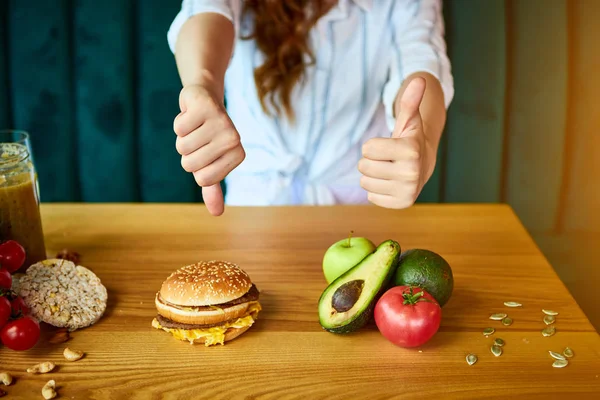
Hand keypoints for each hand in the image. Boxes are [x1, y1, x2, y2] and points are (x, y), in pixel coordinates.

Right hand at [174, 84, 244, 215]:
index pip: (203, 180)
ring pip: (182, 146)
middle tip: (198, 137)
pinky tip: (190, 114)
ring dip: (182, 137)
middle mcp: (234, 138)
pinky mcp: (205, 105)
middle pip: (189, 164)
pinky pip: (179, 127)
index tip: (205, 152)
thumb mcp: (210, 163)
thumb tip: (217, 213)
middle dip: (187, 153)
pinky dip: (179, 121)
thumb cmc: (207, 136)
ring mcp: (221, 121)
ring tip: (195, 126)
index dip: (196, 168)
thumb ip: (213, 188)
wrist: (205, 98)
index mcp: (238, 155)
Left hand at [358, 77, 435, 208]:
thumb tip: (419, 79)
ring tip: (389, 171)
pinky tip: (390, 183)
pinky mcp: (401, 204)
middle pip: (363, 167)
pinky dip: (377, 190)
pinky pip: (371, 197)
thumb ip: (410, 101)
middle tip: (387, 160)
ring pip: (365, 183)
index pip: (367, 149)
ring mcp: (407, 192)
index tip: (388, 147)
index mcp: (411, 151)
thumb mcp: (408, 120)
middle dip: (371, 161)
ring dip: (373, 176)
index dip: (373, 146)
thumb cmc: (410, 140)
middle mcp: (411, 173)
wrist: (424, 166)